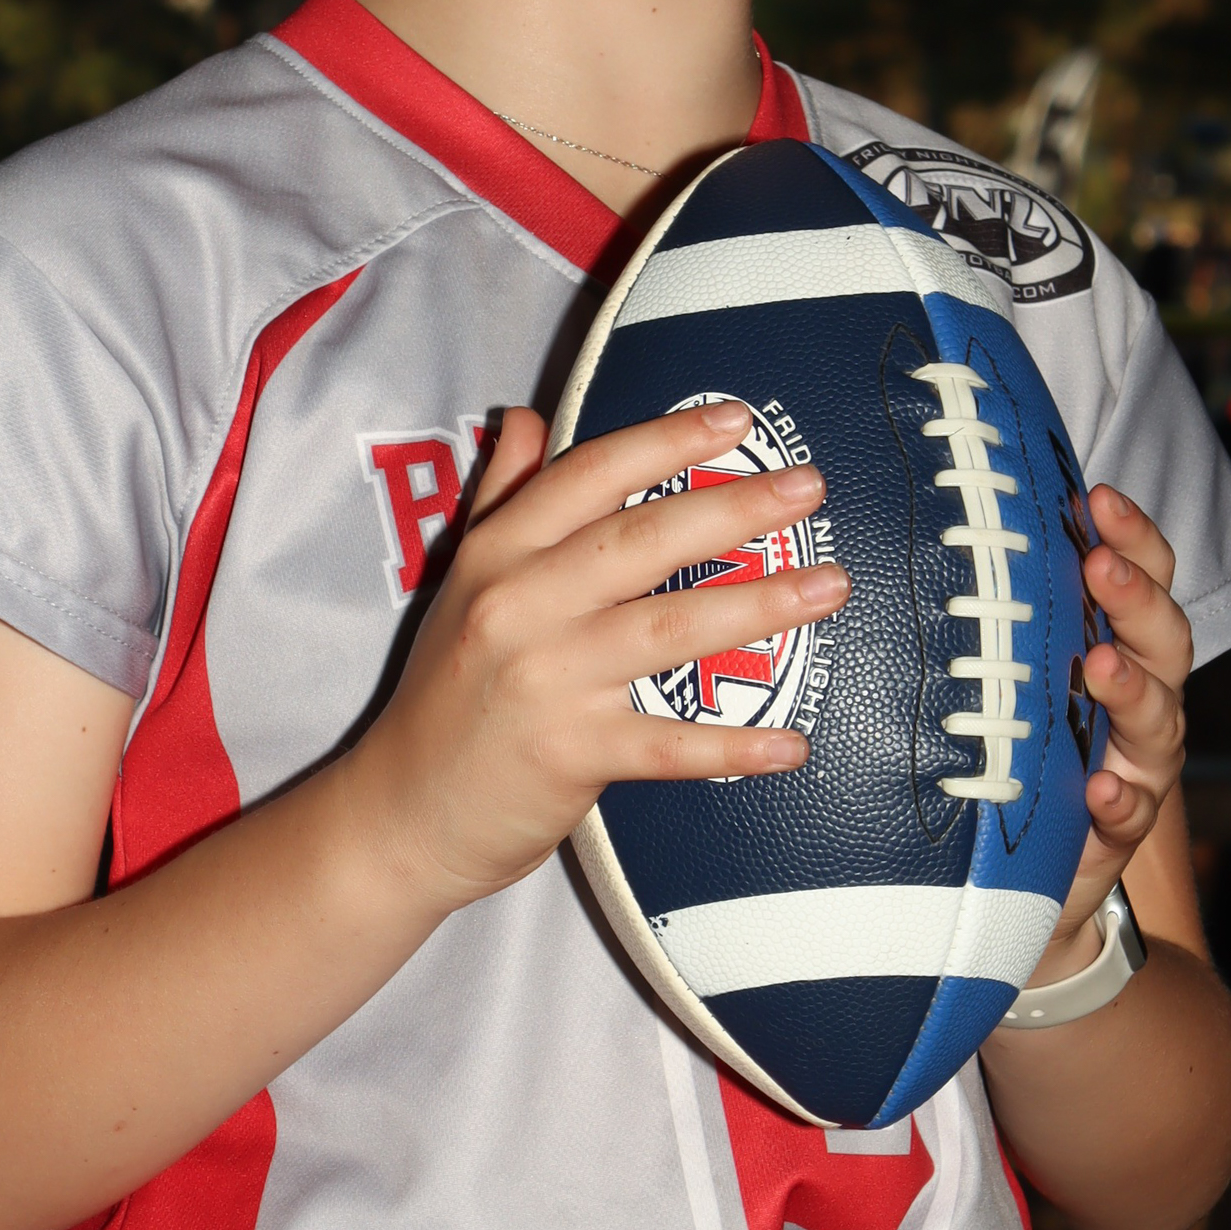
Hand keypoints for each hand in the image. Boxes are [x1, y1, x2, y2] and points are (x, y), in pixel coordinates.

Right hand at [348, 400, 847, 912]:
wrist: (401, 813)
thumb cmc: (446, 691)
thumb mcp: (461, 581)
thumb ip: (499, 496)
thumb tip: (526, 416)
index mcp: (498, 554)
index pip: (589, 475)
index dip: (666, 441)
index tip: (736, 419)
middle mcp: (519, 605)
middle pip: (641, 540)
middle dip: (734, 508)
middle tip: (808, 488)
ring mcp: (546, 680)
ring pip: (668, 629)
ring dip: (758, 606)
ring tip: (829, 586)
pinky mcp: (569, 755)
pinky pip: (668, 746)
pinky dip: (732, 746)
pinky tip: (793, 744)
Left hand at [1025, 486, 1191, 983]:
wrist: (1023, 868)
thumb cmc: (1015, 744)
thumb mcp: (1012, 670)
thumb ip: (1002, 608)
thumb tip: (946, 513)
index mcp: (1116, 643)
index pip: (1143, 575)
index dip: (1131, 534)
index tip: (1095, 496)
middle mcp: (1140, 697)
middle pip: (1165, 636)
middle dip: (1136, 597)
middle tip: (1099, 566)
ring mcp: (1137, 763)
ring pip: (1161, 718)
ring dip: (1133, 687)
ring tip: (1100, 665)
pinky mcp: (1118, 829)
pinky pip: (1134, 811)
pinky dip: (1122, 795)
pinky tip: (1102, 785)